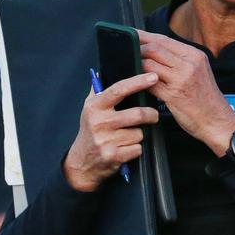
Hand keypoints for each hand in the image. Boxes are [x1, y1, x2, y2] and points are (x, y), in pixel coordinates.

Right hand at [63, 72, 160, 191]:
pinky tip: (125, 149)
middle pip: (137, 114)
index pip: (118, 90)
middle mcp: (99, 122)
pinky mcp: (112, 155)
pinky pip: (137, 149)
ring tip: (128, 137)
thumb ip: (97, 90)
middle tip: (152, 116)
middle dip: (150, 115)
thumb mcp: (88, 109)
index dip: (137, 82)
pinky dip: (136, 149)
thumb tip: (102, 72)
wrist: (81, 162)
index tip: (152, 77)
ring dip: (139, 135)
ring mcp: (105, 140)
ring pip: (139, 133)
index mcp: (95, 107)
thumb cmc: (89, 132)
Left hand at [137, 30, 234, 154]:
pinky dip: (139, 81)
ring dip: (136, 65)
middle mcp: (189, 64)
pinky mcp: (173, 95)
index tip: (131, 34)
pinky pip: (149, 83)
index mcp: (194, 55)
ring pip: (149, 63)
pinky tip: (133, 83)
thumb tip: (155, 52)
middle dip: (137, 48)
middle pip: (154, 48)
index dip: (144, 36)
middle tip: (123, 50)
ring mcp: (181, 79)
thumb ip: (179, 61)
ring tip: (127, 66)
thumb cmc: (206, 99)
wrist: (218, 121)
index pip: (164, 39)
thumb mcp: (198, 72)